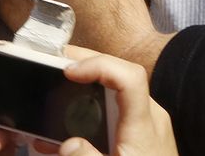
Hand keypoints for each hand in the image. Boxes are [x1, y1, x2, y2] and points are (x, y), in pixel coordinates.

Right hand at [55, 46, 178, 155]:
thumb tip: (66, 144)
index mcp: (144, 125)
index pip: (130, 78)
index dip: (100, 65)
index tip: (69, 70)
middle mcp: (149, 118)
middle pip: (121, 76)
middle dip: (89, 64)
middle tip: (55, 61)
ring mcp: (147, 126)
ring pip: (117, 93)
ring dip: (88, 84)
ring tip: (58, 83)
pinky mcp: (141, 137)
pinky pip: (117, 112)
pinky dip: (92, 109)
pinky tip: (67, 125)